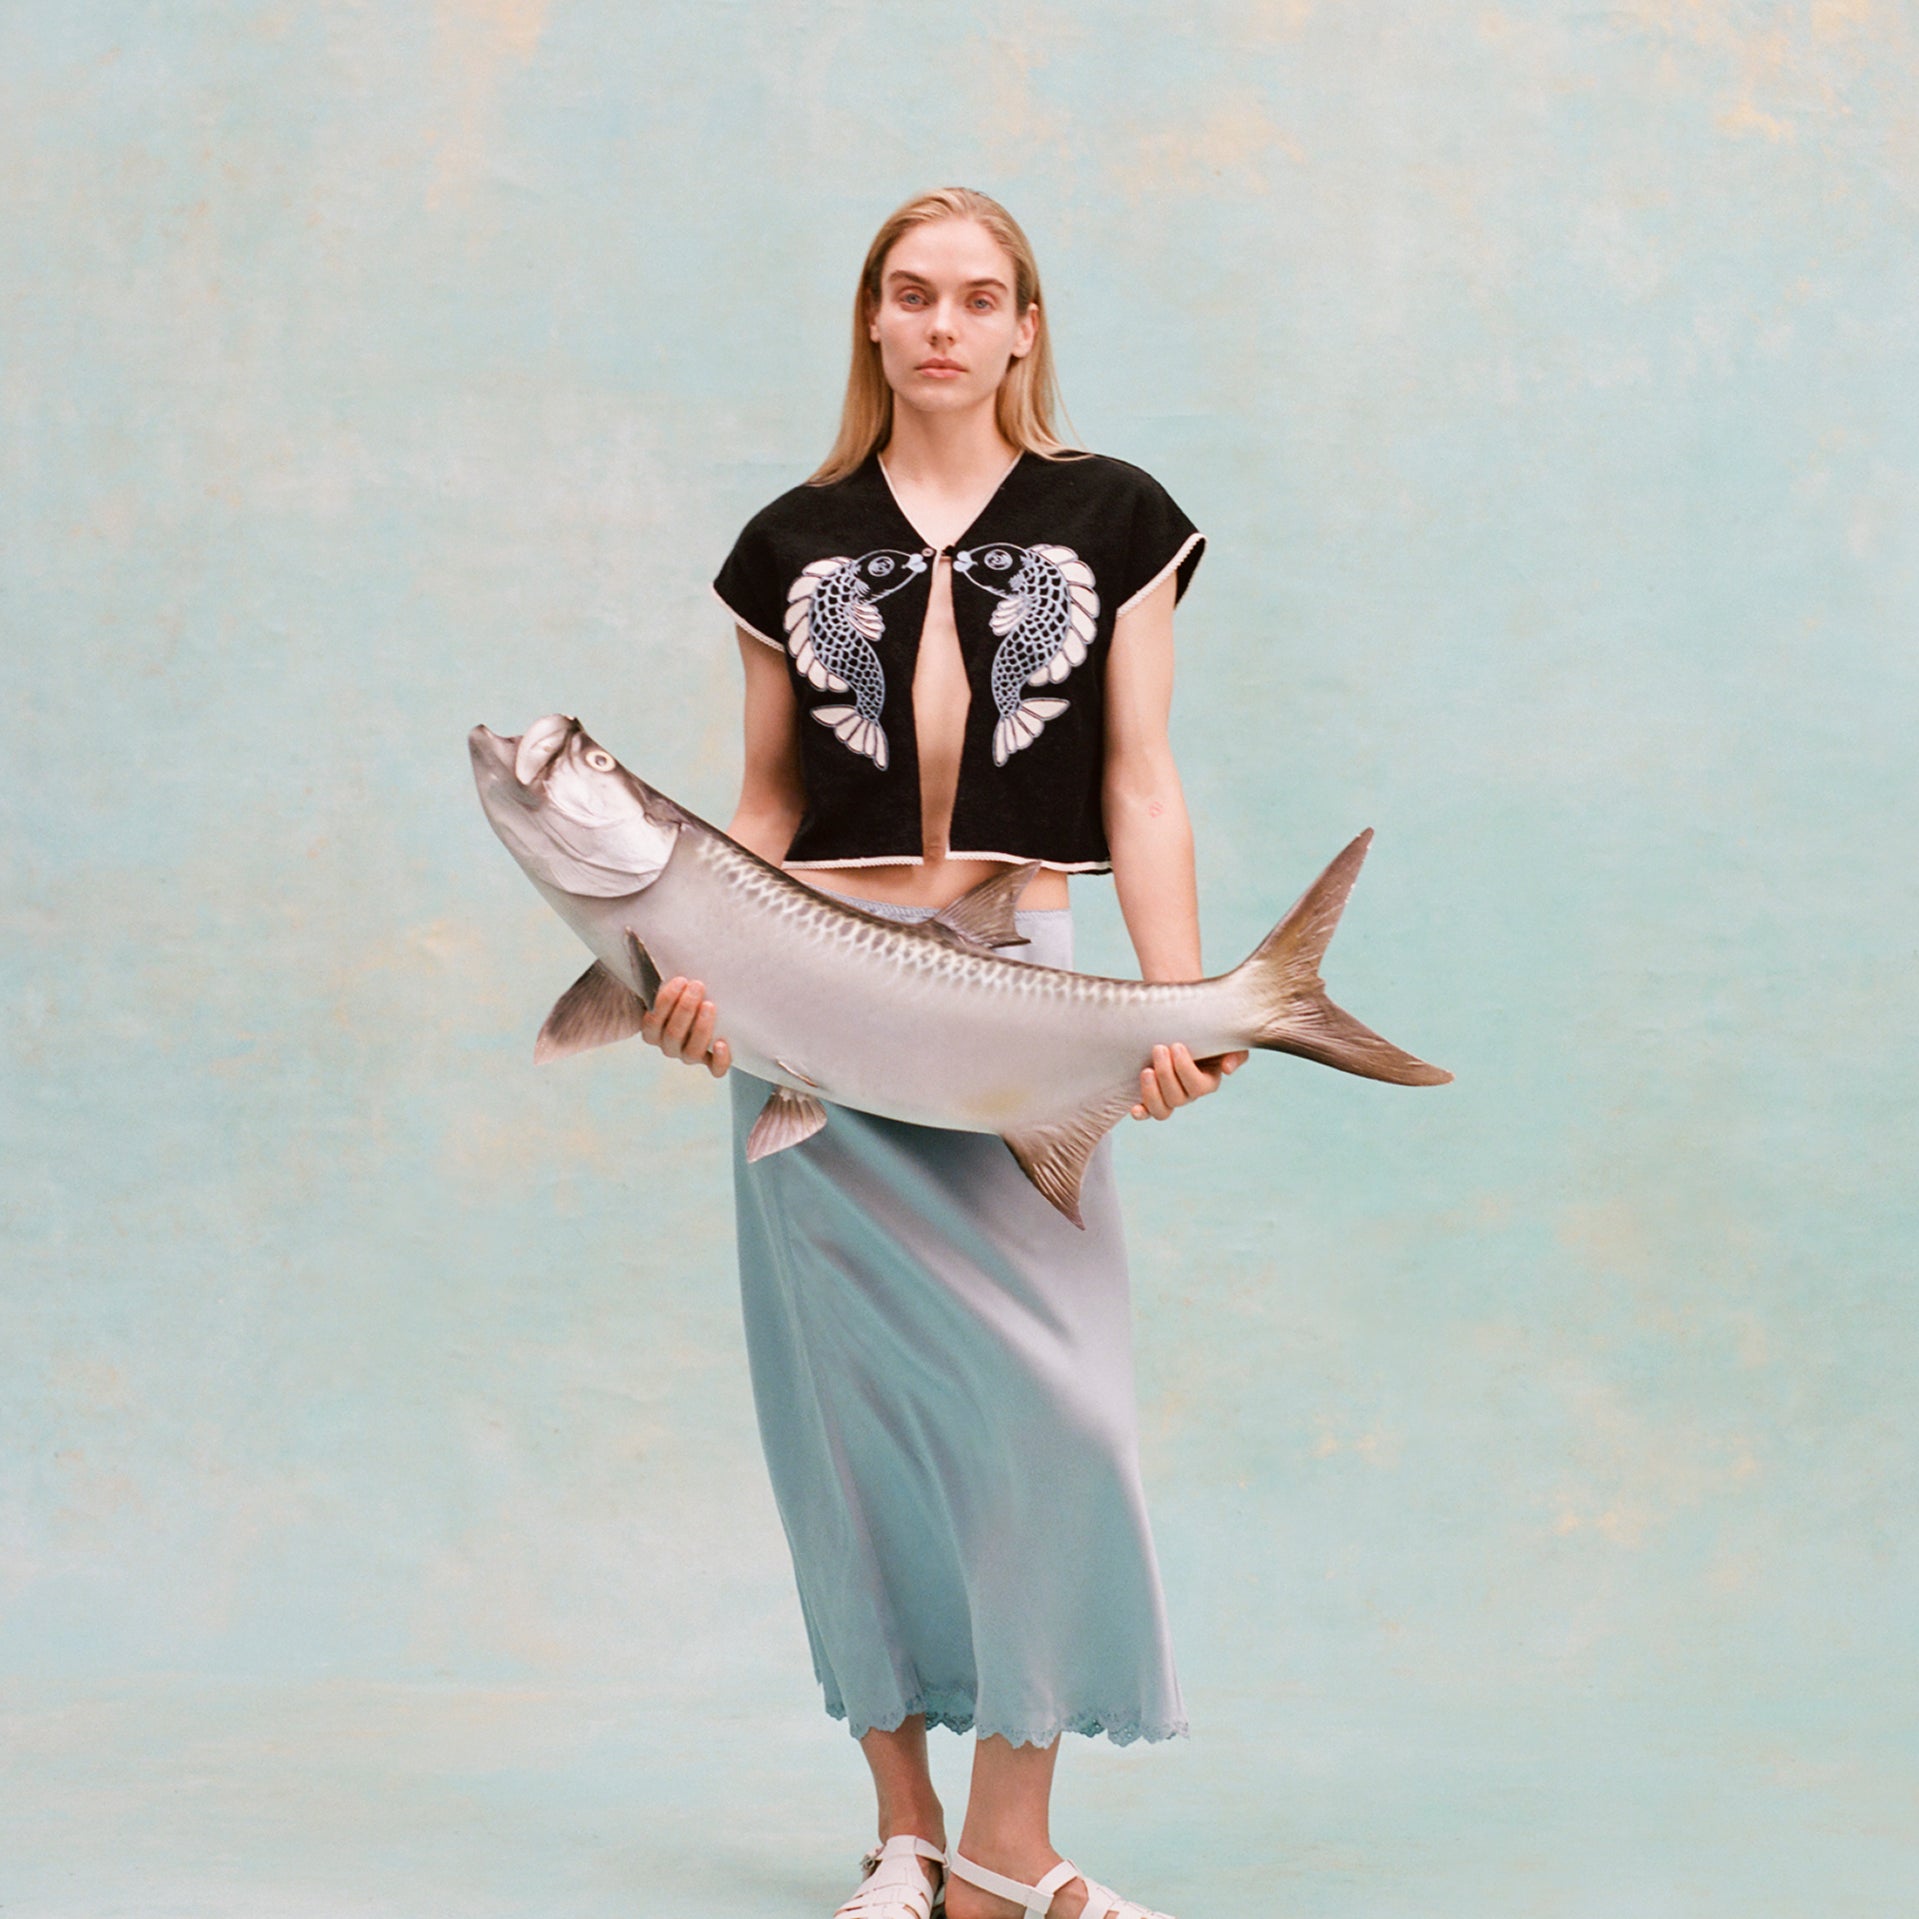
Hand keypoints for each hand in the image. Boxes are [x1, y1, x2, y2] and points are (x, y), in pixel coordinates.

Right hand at [639, 977, 730, 1077]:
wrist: (702, 1002)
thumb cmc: (681, 990)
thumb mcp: (664, 981)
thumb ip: (656, 973)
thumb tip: (645, 939)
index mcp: (651, 1030)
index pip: (652, 1022)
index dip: (665, 1002)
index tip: (681, 980)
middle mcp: (668, 1046)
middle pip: (672, 1035)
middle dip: (685, 1009)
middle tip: (698, 985)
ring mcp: (689, 1054)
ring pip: (691, 1052)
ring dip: (701, 1028)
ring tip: (710, 1005)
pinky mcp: (711, 1059)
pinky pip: (715, 1069)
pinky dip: (719, 1060)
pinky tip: (722, 1043)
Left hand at [1130, 1043, 1247, 1120]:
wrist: (1185, 1032)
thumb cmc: (1207, 1035)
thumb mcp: (1227, 1041)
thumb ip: (1236, 1053)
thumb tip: (1227, 1069)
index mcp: (1207, 1081)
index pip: (1198, 1086)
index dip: (1185, 1070)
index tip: (1176, 1046)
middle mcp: (1188, 1094)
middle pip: (1178, 1098)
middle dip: (1166, 1073)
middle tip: (1159, 1048)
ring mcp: (1169, 1097)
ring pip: (1163, 1110)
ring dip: (1152, 1093)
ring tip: (1146, 1071)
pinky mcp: (1152, 1096)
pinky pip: (1148, 1112)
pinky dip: (1141, 1113)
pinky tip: (1134, 1109)